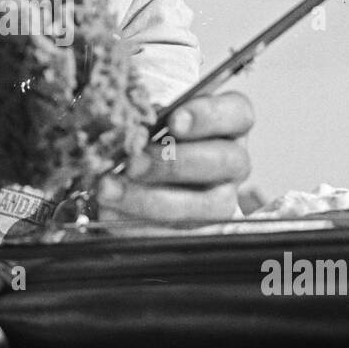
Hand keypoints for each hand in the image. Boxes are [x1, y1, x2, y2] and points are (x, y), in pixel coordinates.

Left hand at [97, 90, 253, 224]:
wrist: (119, 175)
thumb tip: (125, 119)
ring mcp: (221, 199)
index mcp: (226, 123)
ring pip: (210, 205)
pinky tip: (111, 211)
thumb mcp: (137, 116)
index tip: (173, 120)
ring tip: (110, 189)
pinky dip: (141, 225)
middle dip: (176, 163)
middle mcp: (232, 162)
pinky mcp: (199, 231)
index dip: (208, 116)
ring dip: (153, 199)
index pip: (237, 113)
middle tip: (133, 163)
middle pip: (227, 161)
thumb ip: (140, 113)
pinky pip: (182, 234)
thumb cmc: (137, 135)